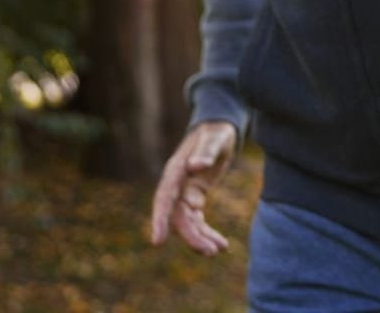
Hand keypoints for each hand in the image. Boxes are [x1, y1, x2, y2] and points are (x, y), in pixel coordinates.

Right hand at [149, 121, 237, 254]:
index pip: (164, 198)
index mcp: (176, 171)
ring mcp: (184, 192)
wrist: (219, 129)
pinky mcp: (194, 197)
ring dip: (200, 238)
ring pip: (187, 222)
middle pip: (177, 216)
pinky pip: (197, 220)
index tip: (157, 242)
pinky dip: (207, 232)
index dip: (160, 219)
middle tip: (210, 252)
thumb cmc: (217, 131)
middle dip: (191, 236)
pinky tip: (221, 244)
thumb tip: (195, 166)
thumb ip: (207, 150)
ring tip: (219, 250)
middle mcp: (176, 185)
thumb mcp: (216, 137)